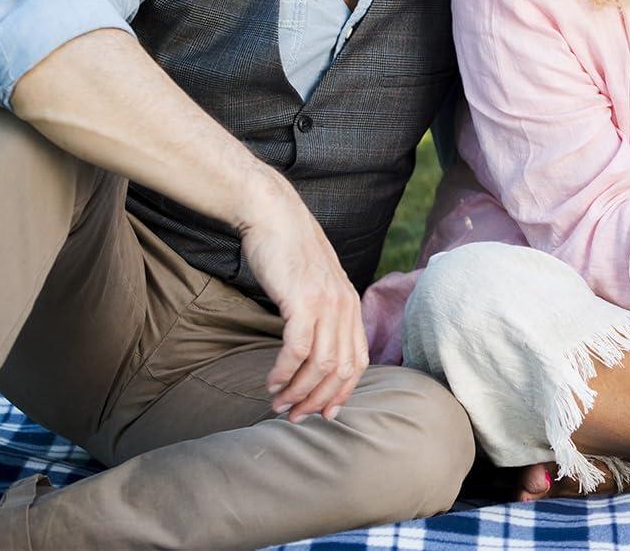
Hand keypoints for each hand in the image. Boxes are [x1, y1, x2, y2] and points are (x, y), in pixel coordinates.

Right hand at [235, 169, 368, 422]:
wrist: (273, 214)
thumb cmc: (287, 250)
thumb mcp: (315, 283)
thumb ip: (322, 311)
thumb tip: (314, 349)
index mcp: (350, 304)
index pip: (358, 361)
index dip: (342, 393)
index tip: (323, 414)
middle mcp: (345, 305)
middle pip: (342, 370)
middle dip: (319, 400)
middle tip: (295, 416)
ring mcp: (326, 302)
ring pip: (321, 365)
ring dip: (299, 391)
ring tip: (278, 404)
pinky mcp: (302, 299)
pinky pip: (298, 349)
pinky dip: (285, 372)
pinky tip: (271, 381)